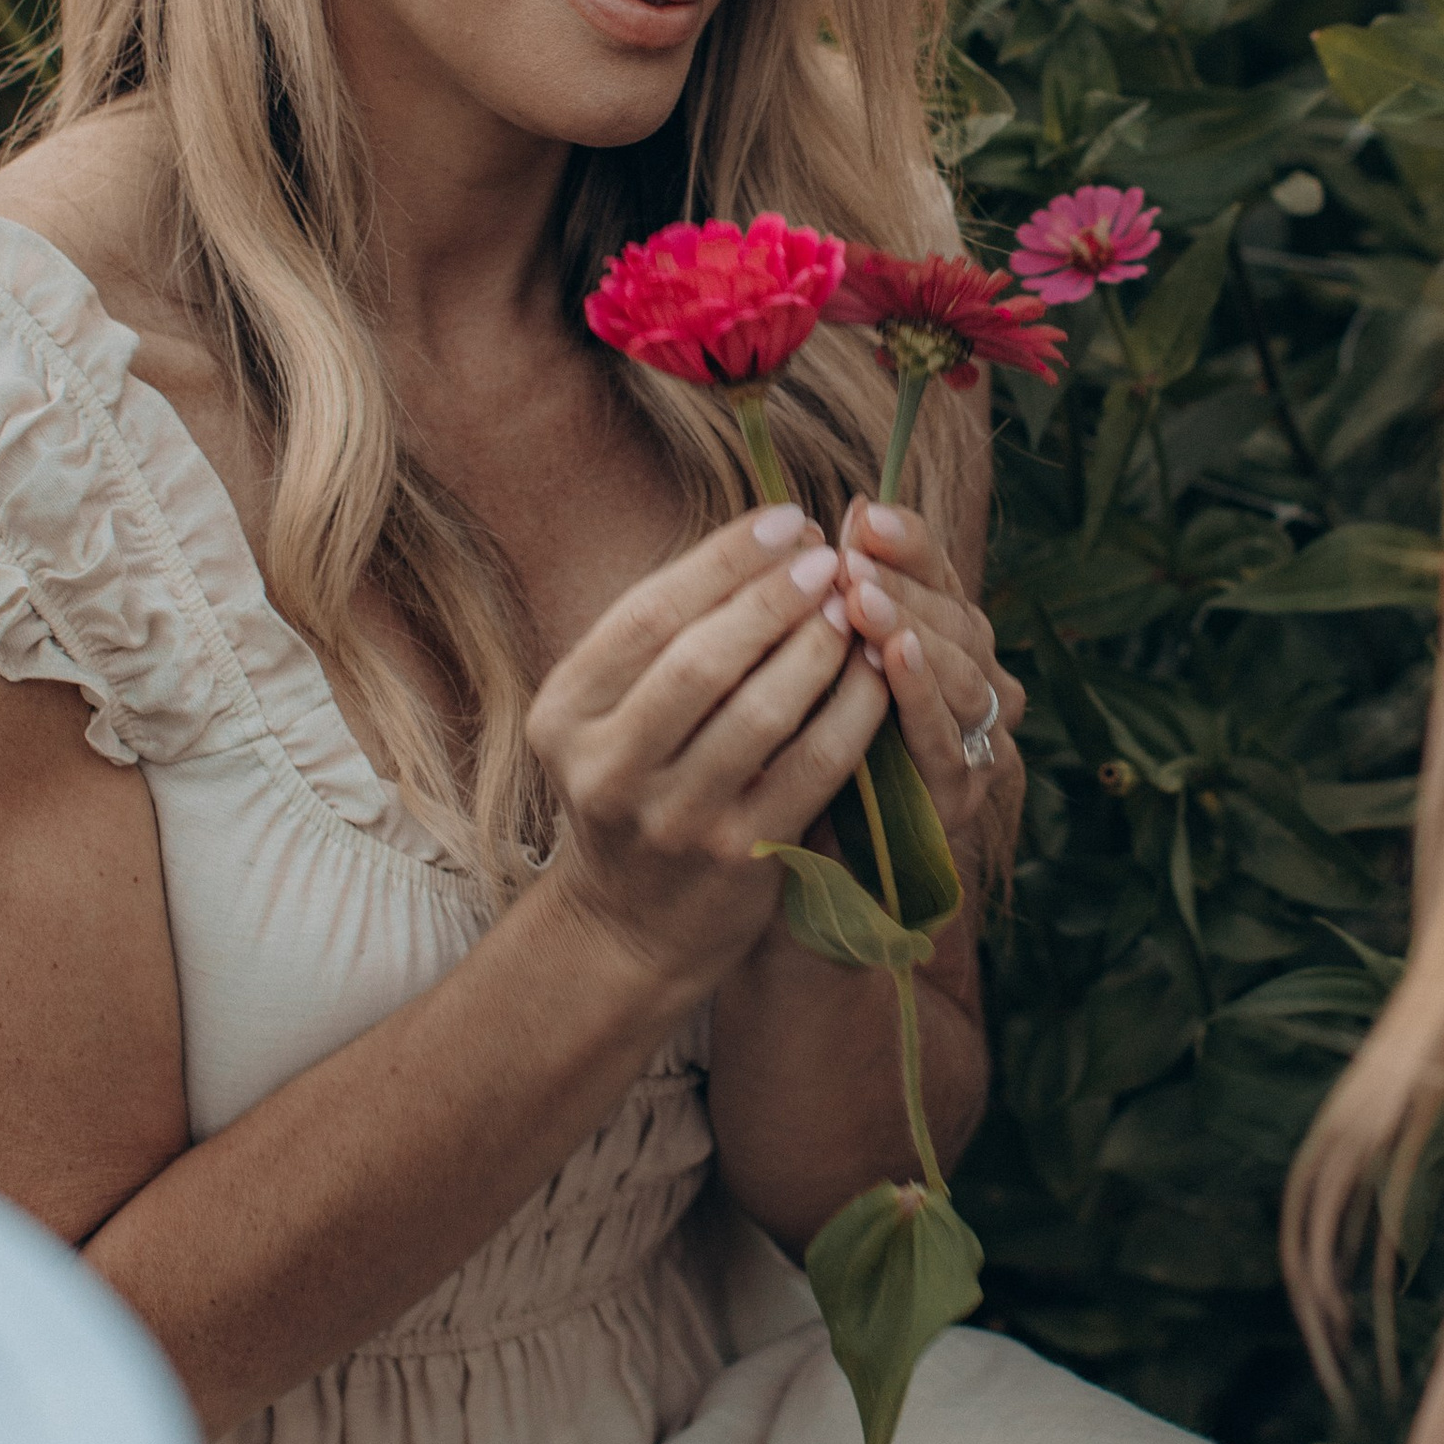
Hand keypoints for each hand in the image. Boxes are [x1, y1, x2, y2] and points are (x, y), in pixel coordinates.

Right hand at [529, 508, 892, 993]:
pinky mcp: (737, 858)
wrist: (632, 924)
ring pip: (760, 712)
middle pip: (700, 658)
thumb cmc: (639, 782)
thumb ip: (667, 633)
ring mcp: (671, 819)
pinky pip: (811, 767)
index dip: (725, 559)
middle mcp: (606, 768)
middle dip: (776, 597)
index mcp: (566, 713)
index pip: (647, 614)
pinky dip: (851, 711)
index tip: (790, 519)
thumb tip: (772, 535)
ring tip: (857, 607)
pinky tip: (877, 674)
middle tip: (832, 558)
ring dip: (820, 647)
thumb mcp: (612, 711)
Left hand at [835, 501, 1027, 857]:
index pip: (941, 576)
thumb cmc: (809, 744)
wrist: (805, 862)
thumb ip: (838, 598)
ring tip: (863, 599)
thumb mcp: (816, 660)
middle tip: (850, 559)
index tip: (864, 515)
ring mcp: (977, 741)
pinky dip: (921, 697)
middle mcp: (978, 683)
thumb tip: (850, 510)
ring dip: (911, 631)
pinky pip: (947, 741)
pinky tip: (892, 660)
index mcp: (947, 637)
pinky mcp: (961, 797)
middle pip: (956, 619)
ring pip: (961, 674)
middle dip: (902, 585)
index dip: (909, 543)